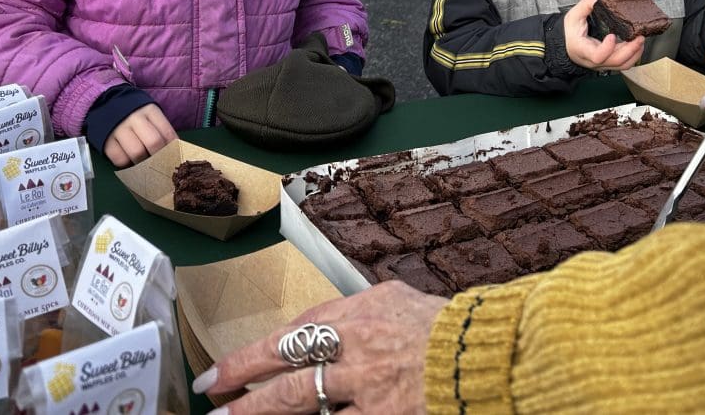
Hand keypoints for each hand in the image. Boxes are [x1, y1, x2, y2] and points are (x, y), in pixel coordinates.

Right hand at [103, 104, 176, 166]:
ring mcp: (118, 129)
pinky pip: (120, 160)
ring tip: (145, 163)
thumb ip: (161, 131)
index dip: (173, 149)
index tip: (174, 158)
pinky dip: (127, 164)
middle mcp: (134, 118)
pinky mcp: (106, 141)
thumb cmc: (135, 114)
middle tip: (161, 164)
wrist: (105, 103)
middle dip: (160, 157)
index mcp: (149, 110)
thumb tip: (174, 153)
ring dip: (143, 163)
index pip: (167, 133)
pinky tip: (129, 160)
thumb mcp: (150, 115)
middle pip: (153, 143)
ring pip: (137, 153)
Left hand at [194, 281, 446, 413]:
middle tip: (211, 398)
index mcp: (357, 315)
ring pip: (302, 403)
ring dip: (265, 412)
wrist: (493, 354)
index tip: (219, 375)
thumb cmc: (450, 328)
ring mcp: (369, 390)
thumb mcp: (396, 301)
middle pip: (286, 372)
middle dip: (242, 387)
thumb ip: (357, 314)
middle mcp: (357, 351)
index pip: (290, 336)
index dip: (250, 357)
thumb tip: (326, 327)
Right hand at [564, 0, 645, 71]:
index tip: (612, 35)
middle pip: (615, 61)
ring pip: (622, 65)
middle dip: (631, 49)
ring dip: (635, 53)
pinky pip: (624, 64)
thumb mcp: (573, 17)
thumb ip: (585, 5)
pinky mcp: (609, 63)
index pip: (597, 56)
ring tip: (640, 40)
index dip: (607, 48)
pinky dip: (634, 55)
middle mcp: (593, 61)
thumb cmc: (570, 33)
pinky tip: (637, 45)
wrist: (567, 46)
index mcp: (582, 50)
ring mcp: (602, 64)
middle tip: (639, 36)